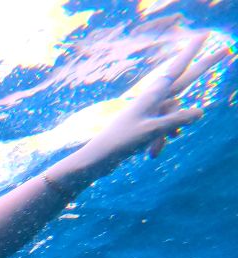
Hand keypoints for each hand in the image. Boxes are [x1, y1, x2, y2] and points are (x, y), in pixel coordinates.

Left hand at [77, 34, 231, 178]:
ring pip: (172, 116)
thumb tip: (200, 111)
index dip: (192, 52)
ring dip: (166, 134)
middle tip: (226, 50)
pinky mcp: (145, 123)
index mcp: (153, 95)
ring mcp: (149, 111)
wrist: (98, 158)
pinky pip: (162, 128)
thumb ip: (176, 120)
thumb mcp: (151, 131)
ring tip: (153, 152)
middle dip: (203, 69)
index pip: (178, 69)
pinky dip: (159, 140)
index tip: (204, 35)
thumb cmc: (121, 142)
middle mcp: (152, 99)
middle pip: (184, 83)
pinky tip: (152, 154)